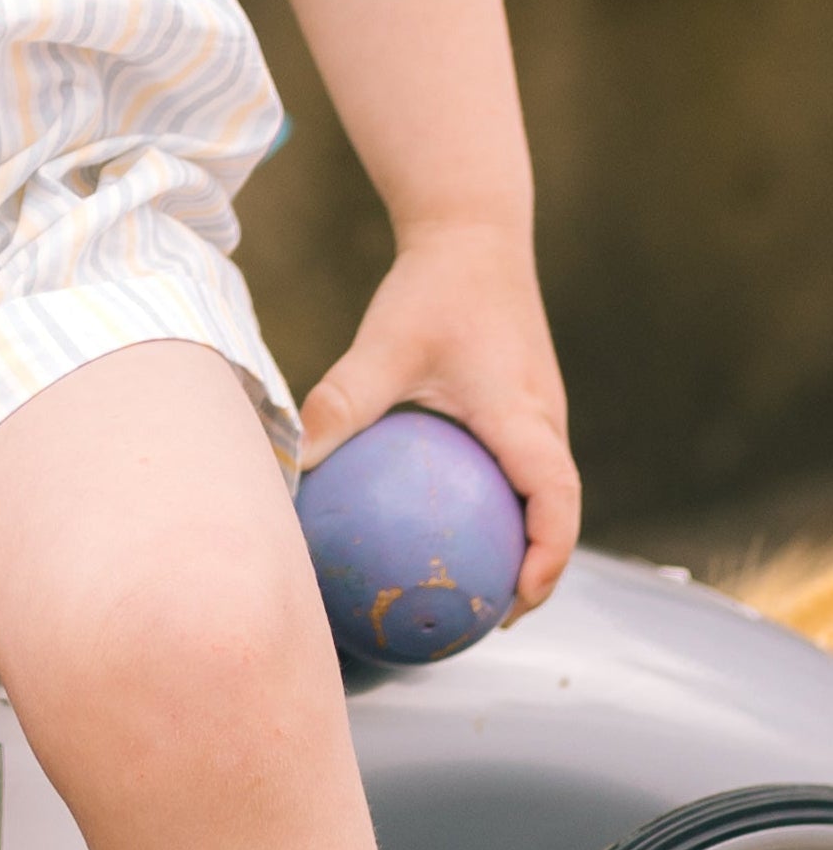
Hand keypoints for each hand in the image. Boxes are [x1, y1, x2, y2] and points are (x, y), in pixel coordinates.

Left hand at [297, 219, 578, 614]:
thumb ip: (343, 402)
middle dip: (534, 571)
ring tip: (464, 584)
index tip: (516, 602)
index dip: (547, 557)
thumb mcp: (384, 345)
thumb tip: (293, 465)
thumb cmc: (433, 289)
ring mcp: (538, 414)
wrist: (474, 234)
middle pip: (556, 511)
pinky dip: (494, 501)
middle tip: (485, 616)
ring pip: (540, 492)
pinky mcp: (522, 405)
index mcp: (524, 415)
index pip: (555, 498)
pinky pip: (517, 467)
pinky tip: (435, 518)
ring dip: (517, 539)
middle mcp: (543, 421)